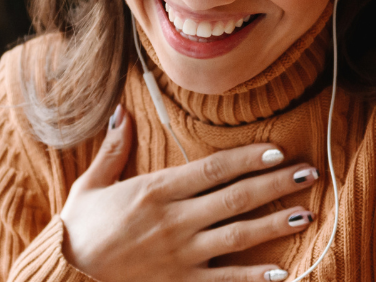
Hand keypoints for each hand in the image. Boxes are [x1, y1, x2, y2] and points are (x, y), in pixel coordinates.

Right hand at [60, 104, 319, 281]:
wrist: (65, 277)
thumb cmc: (78, 231)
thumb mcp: (91, 186)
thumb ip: (113, 149)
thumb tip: (122, 112)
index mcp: (155, 190)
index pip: (213, 169)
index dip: (248, 159)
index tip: (278, 152)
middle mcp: (174, 220)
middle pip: (236, 198)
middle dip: (276, 185)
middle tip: (310, 173)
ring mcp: (181, 254)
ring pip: (238, 236)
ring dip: (275, 224)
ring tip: (306, 213)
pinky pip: (225, 281)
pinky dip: (254, 278)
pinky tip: (282, 272)